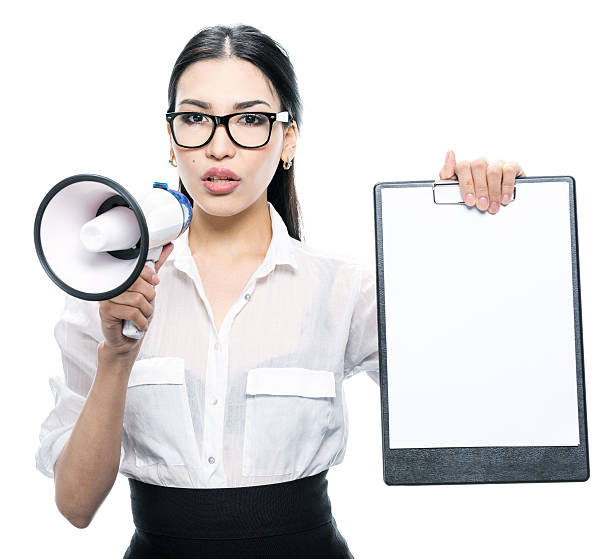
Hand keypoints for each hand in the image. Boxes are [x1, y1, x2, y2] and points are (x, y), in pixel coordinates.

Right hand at [98, 241, 174, 357]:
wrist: (126, 339)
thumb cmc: (135, 313)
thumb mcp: (148, 289)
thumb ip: (155, 269)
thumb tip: (168, 246)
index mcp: (119, 276)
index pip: (136, 267)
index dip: (149, 275)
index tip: (155, 282)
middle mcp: (111, 284)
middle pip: (138, 284)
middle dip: (150, 298)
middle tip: (147, 306)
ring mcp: (106, 297)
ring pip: (138, 299)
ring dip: (147, 312)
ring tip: (142, 316)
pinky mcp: (105, 311)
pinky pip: (133, 312)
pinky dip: (142, 321)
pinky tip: (139, 324)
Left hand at [439, 151, 524, 213]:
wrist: (496, 199)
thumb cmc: (472, 193)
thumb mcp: (454, 187)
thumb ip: (447, 174)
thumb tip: (450, 154)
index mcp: (466, 167)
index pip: (463, 166)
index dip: (466, 184)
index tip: (469, 200)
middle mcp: (481, 163)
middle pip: (478, 167)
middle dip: (480, 189)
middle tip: (482, 205)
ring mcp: (495, 164)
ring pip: (493, 170)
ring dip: (493, 191)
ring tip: (493, 206)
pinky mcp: (511, 166)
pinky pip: (509, 171)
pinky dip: (506, 186)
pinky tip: (504, 198)